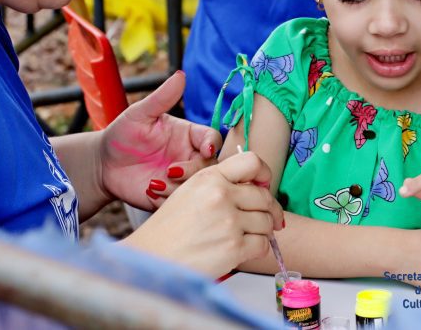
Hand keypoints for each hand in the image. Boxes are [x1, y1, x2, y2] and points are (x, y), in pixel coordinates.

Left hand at [98, 71, 221, 209]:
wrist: (102, 165)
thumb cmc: (122, 135)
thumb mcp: (140, 114)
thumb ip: (162, 97)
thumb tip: (181, 75)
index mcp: (189, 135)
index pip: (212, 138)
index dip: (211, 144)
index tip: (204, 149)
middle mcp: (189, 156)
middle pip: (210, 165)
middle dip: (194, 169)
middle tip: (171, 170)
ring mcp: (181, 178)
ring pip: (198, 185)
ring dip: (179, 185)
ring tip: (154, 183)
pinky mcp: (171, 196)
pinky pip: (182, 201)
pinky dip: (169, 198)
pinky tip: (150, 189)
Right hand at [123, 151, 284, 276]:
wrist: (151, 260)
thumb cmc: (167, 230)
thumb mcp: (189, 192)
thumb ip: (219, 184)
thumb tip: (256, 186)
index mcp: (209, 177)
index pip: (252, 162)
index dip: (264, 174)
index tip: (265, 185)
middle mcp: (221, 195)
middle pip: (264, 197)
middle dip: (269, 210)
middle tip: (269, 219)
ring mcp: (228, 221)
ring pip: (266, 222)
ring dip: (263, 231)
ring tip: (249, 237)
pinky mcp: (233, 247)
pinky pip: (263, 244)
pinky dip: (257, 249)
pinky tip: (244, 250)